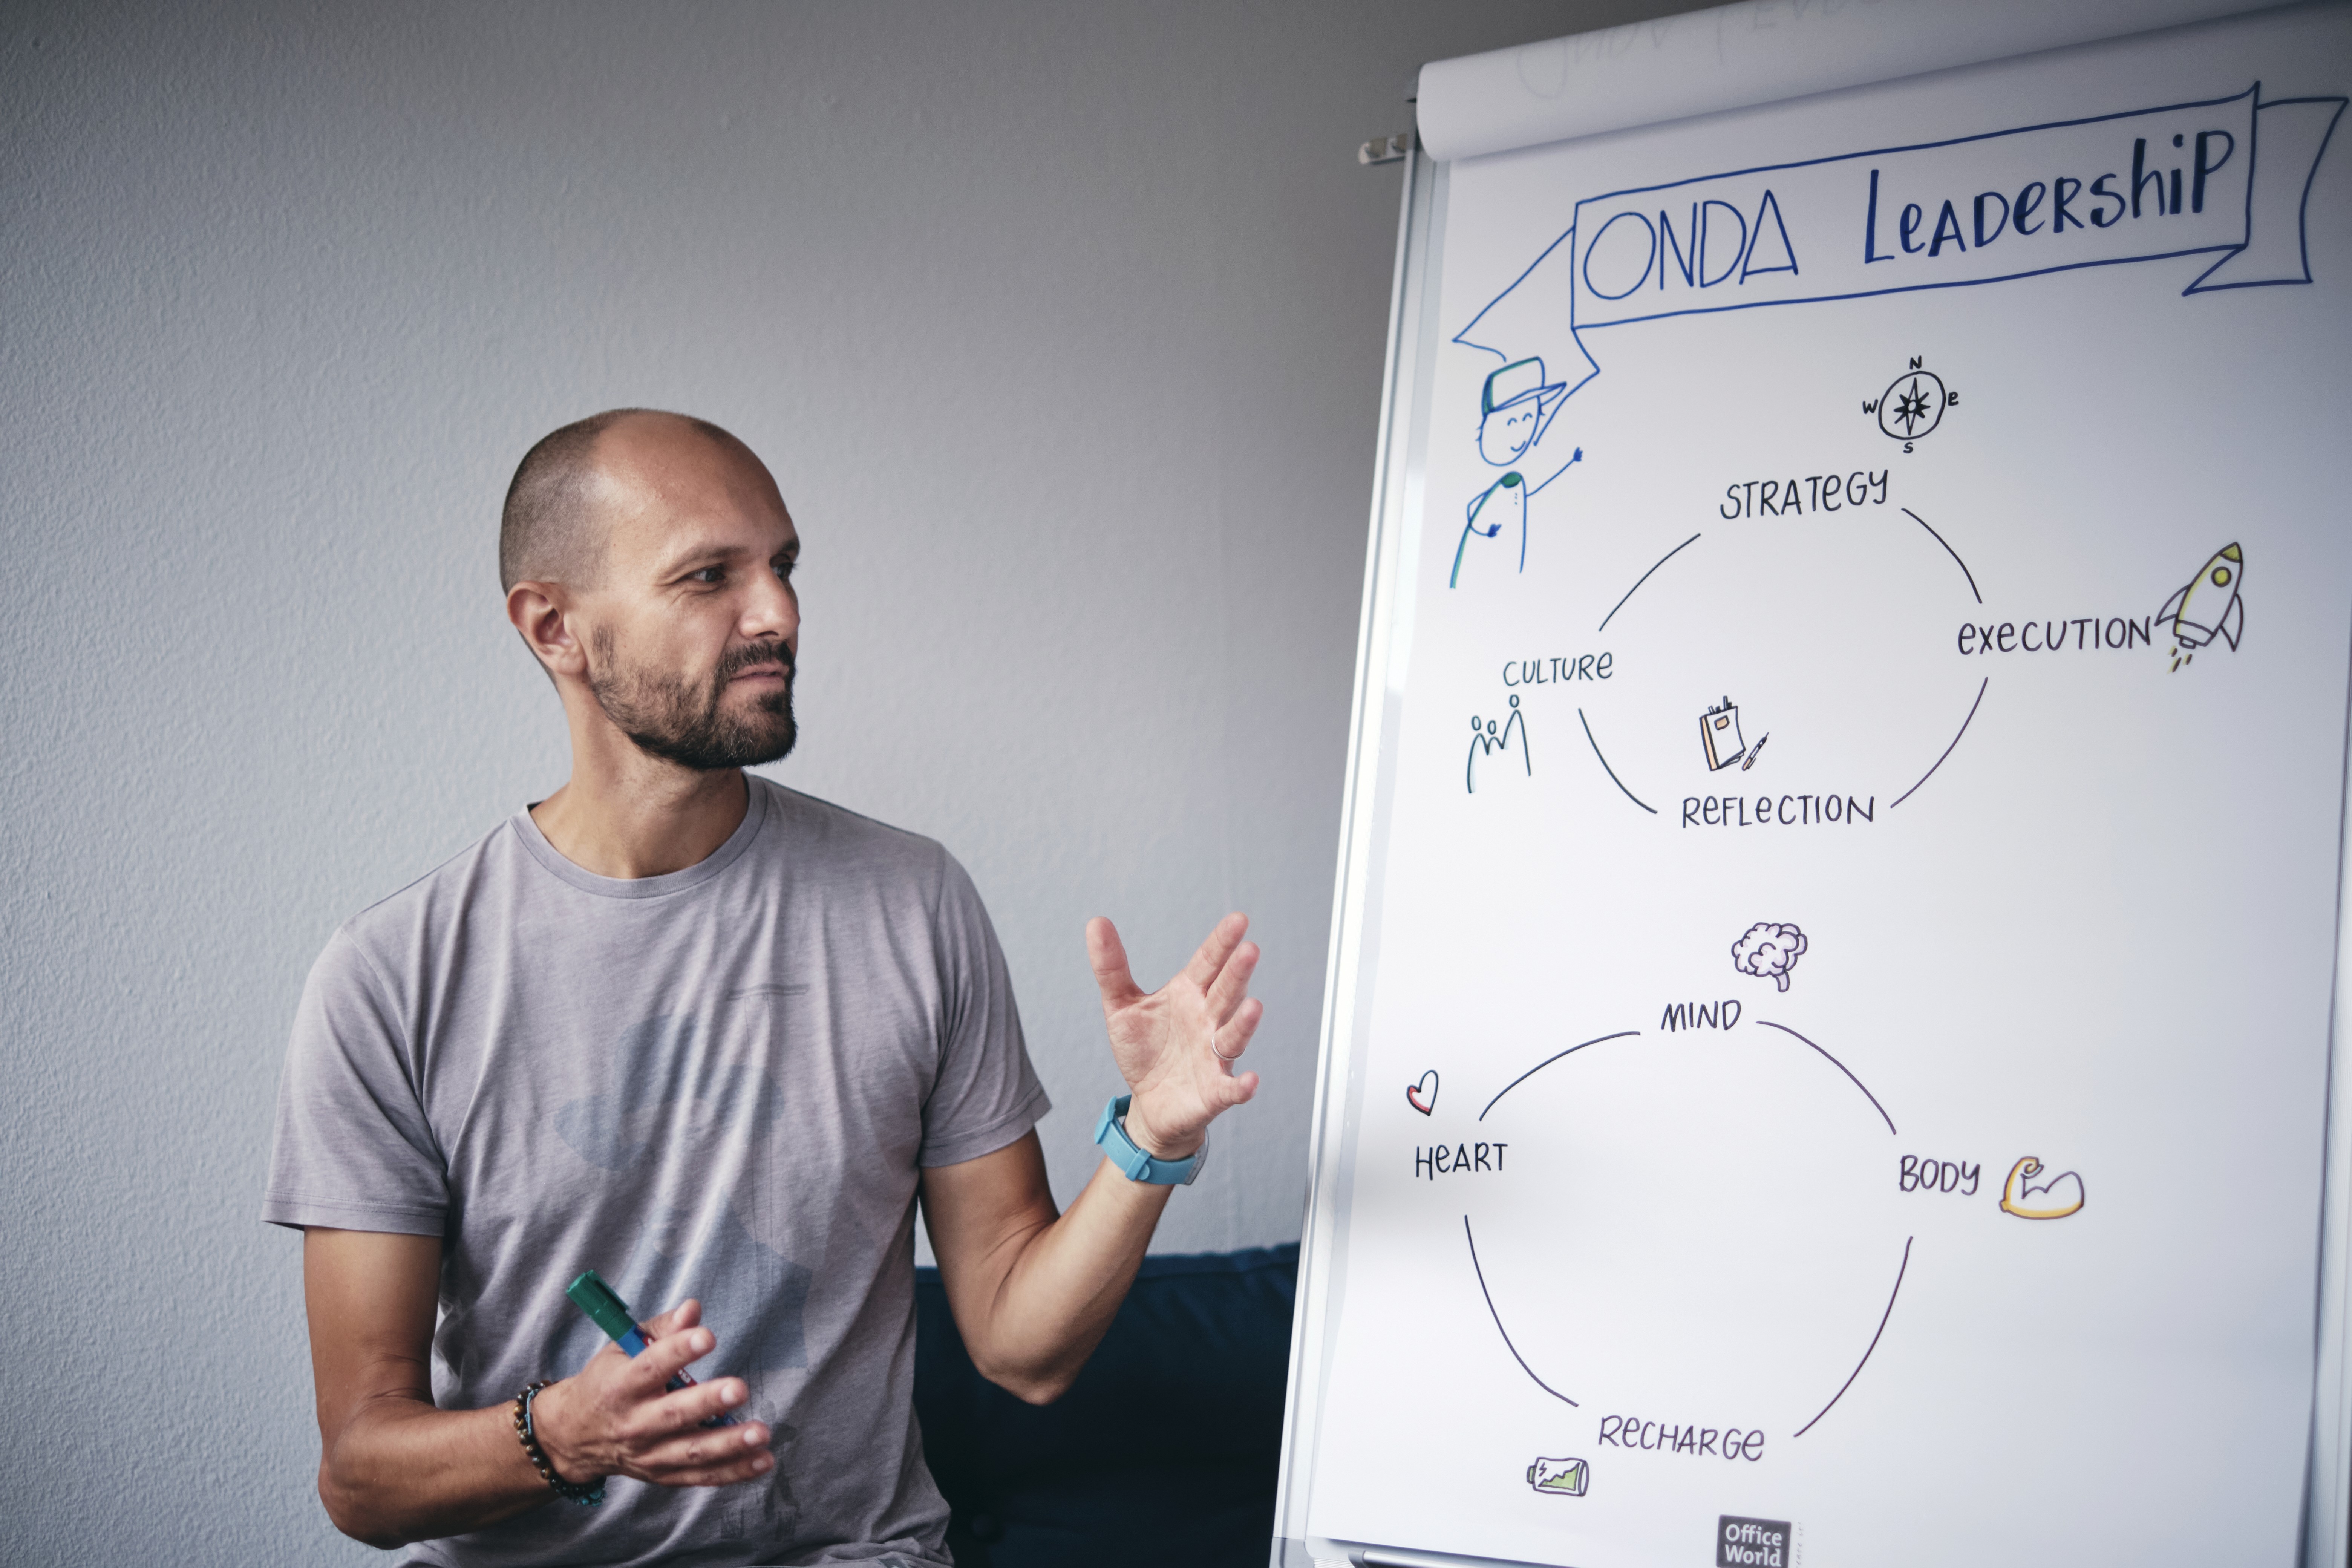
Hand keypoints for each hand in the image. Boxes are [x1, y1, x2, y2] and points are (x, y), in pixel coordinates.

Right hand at [531, 1300, 772, 1488]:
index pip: (650, 1367)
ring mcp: (648, 1454)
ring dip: (728, 1444)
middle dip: (708, 1402)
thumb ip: (660, 1329)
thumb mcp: (621, 1349)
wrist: (574, 1435)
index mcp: (620, 1386)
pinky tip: (762, 1460)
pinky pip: (701, 1476)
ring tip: (760, 1433)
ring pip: (691, 1452)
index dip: (678, 1351)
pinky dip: (733, 1471)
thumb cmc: (606, 1382)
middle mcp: (634, 1423)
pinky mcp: (662, 1474)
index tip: (707, 1337)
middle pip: (672, 1415)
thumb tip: (693, 1309)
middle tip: (740, 1389)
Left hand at [1087, 912, 1261, 1158]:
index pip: (1208, 963)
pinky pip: (1231, 1089)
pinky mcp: (1214, 1090)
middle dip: (1237, 973)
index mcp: (1189, 994)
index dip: (1222, 943)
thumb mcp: (1120, 1005)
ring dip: (1244, 1023)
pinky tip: (1250, 1082)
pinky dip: (1241, 1087)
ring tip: (1254, 1006)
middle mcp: (1208, 1020)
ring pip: (1232, 1036)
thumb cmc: (1143, 1048)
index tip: (1239, 919)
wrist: (1149, 1101)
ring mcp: (1214, 1055)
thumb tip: (1096, 922)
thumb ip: (1111, 967)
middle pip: (1225, 993)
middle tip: (1250, 950)